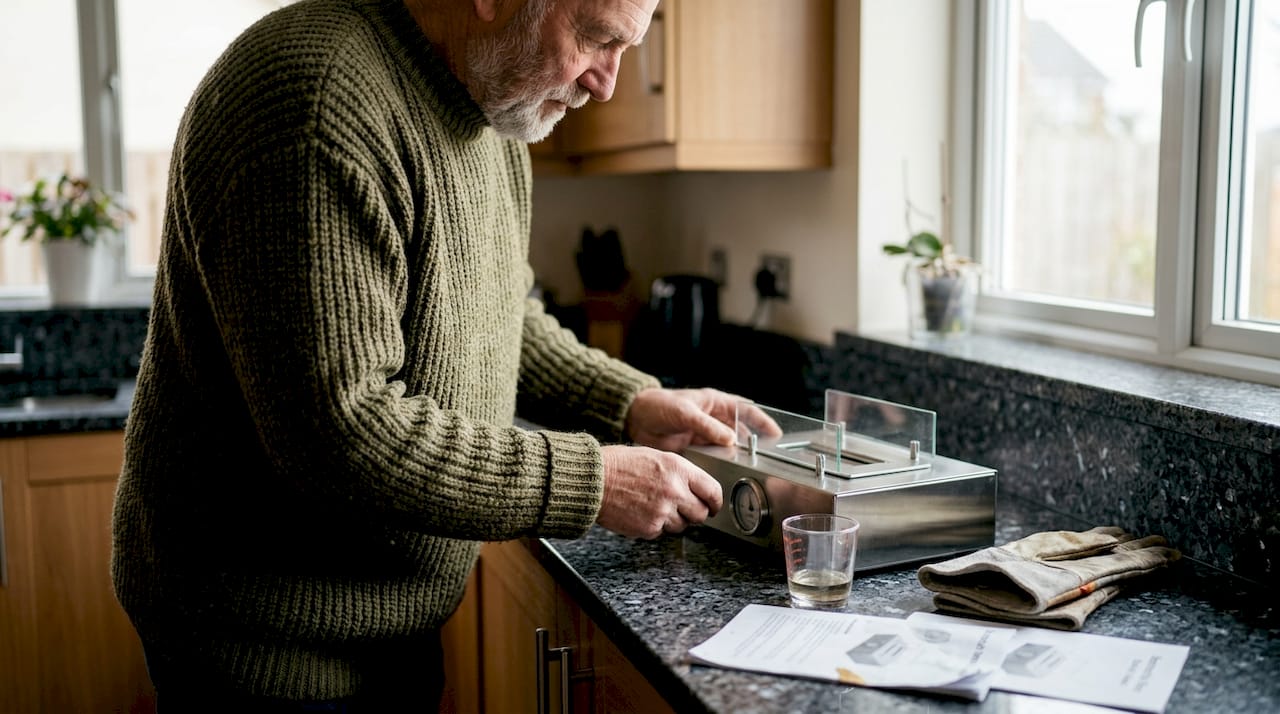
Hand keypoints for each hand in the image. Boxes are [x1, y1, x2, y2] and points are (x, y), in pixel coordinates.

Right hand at [596, 445, 723, 538]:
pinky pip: (661, 532)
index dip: (715, 501)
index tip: (714, 506)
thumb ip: (678, 472)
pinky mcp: (649, 528)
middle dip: (696, 514)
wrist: (592, 481)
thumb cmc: (618, 465)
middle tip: (686, 510)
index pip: (712, 491)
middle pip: (701, 514)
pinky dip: (655, 525)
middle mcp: (674, 491)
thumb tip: (695, 488)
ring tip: (654, 506)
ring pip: (682, 526)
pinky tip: (641, 511)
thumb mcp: (656, 457)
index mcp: (678, 469)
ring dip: (674, 520)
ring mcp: (662, 512)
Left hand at [624, 387, 778, 451]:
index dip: (762, 421)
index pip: (746, 410)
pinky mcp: (695, 449)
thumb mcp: (685, 412)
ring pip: (728, 446)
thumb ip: (707, 426)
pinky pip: (713, 457)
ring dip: (735, 455)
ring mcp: (705, 435)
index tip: (775, 434)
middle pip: (740, 432)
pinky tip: (724, 472)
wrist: (635, 419)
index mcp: (715, 403)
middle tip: (761, 456)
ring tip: (744, 466)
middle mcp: (713, 419)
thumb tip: (730, 438)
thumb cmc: (658, 406)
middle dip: (751, 443)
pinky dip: (720, 464)